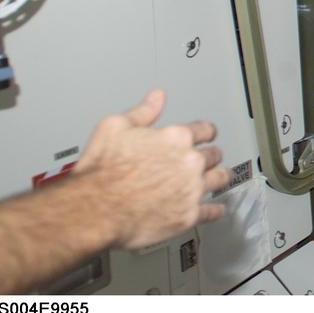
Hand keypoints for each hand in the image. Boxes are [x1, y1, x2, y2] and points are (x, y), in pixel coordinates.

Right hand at [74, 89, 229, 249]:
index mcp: (176, 138)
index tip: (207, 136)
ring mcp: (191, 189)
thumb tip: (157, 97)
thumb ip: (142, 111)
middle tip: (206, 160)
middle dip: (210, 156)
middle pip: (214, 154)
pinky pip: (212, 212)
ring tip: (217, 179)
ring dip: (218, 177)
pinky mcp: (188, 215)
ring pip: (219, 179)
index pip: (206, 129)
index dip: (206, 132)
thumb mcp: (115, 127)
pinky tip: (217, 209)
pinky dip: (216, 210)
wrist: (93, 210)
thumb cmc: (101, 171)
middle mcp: (190, 162)